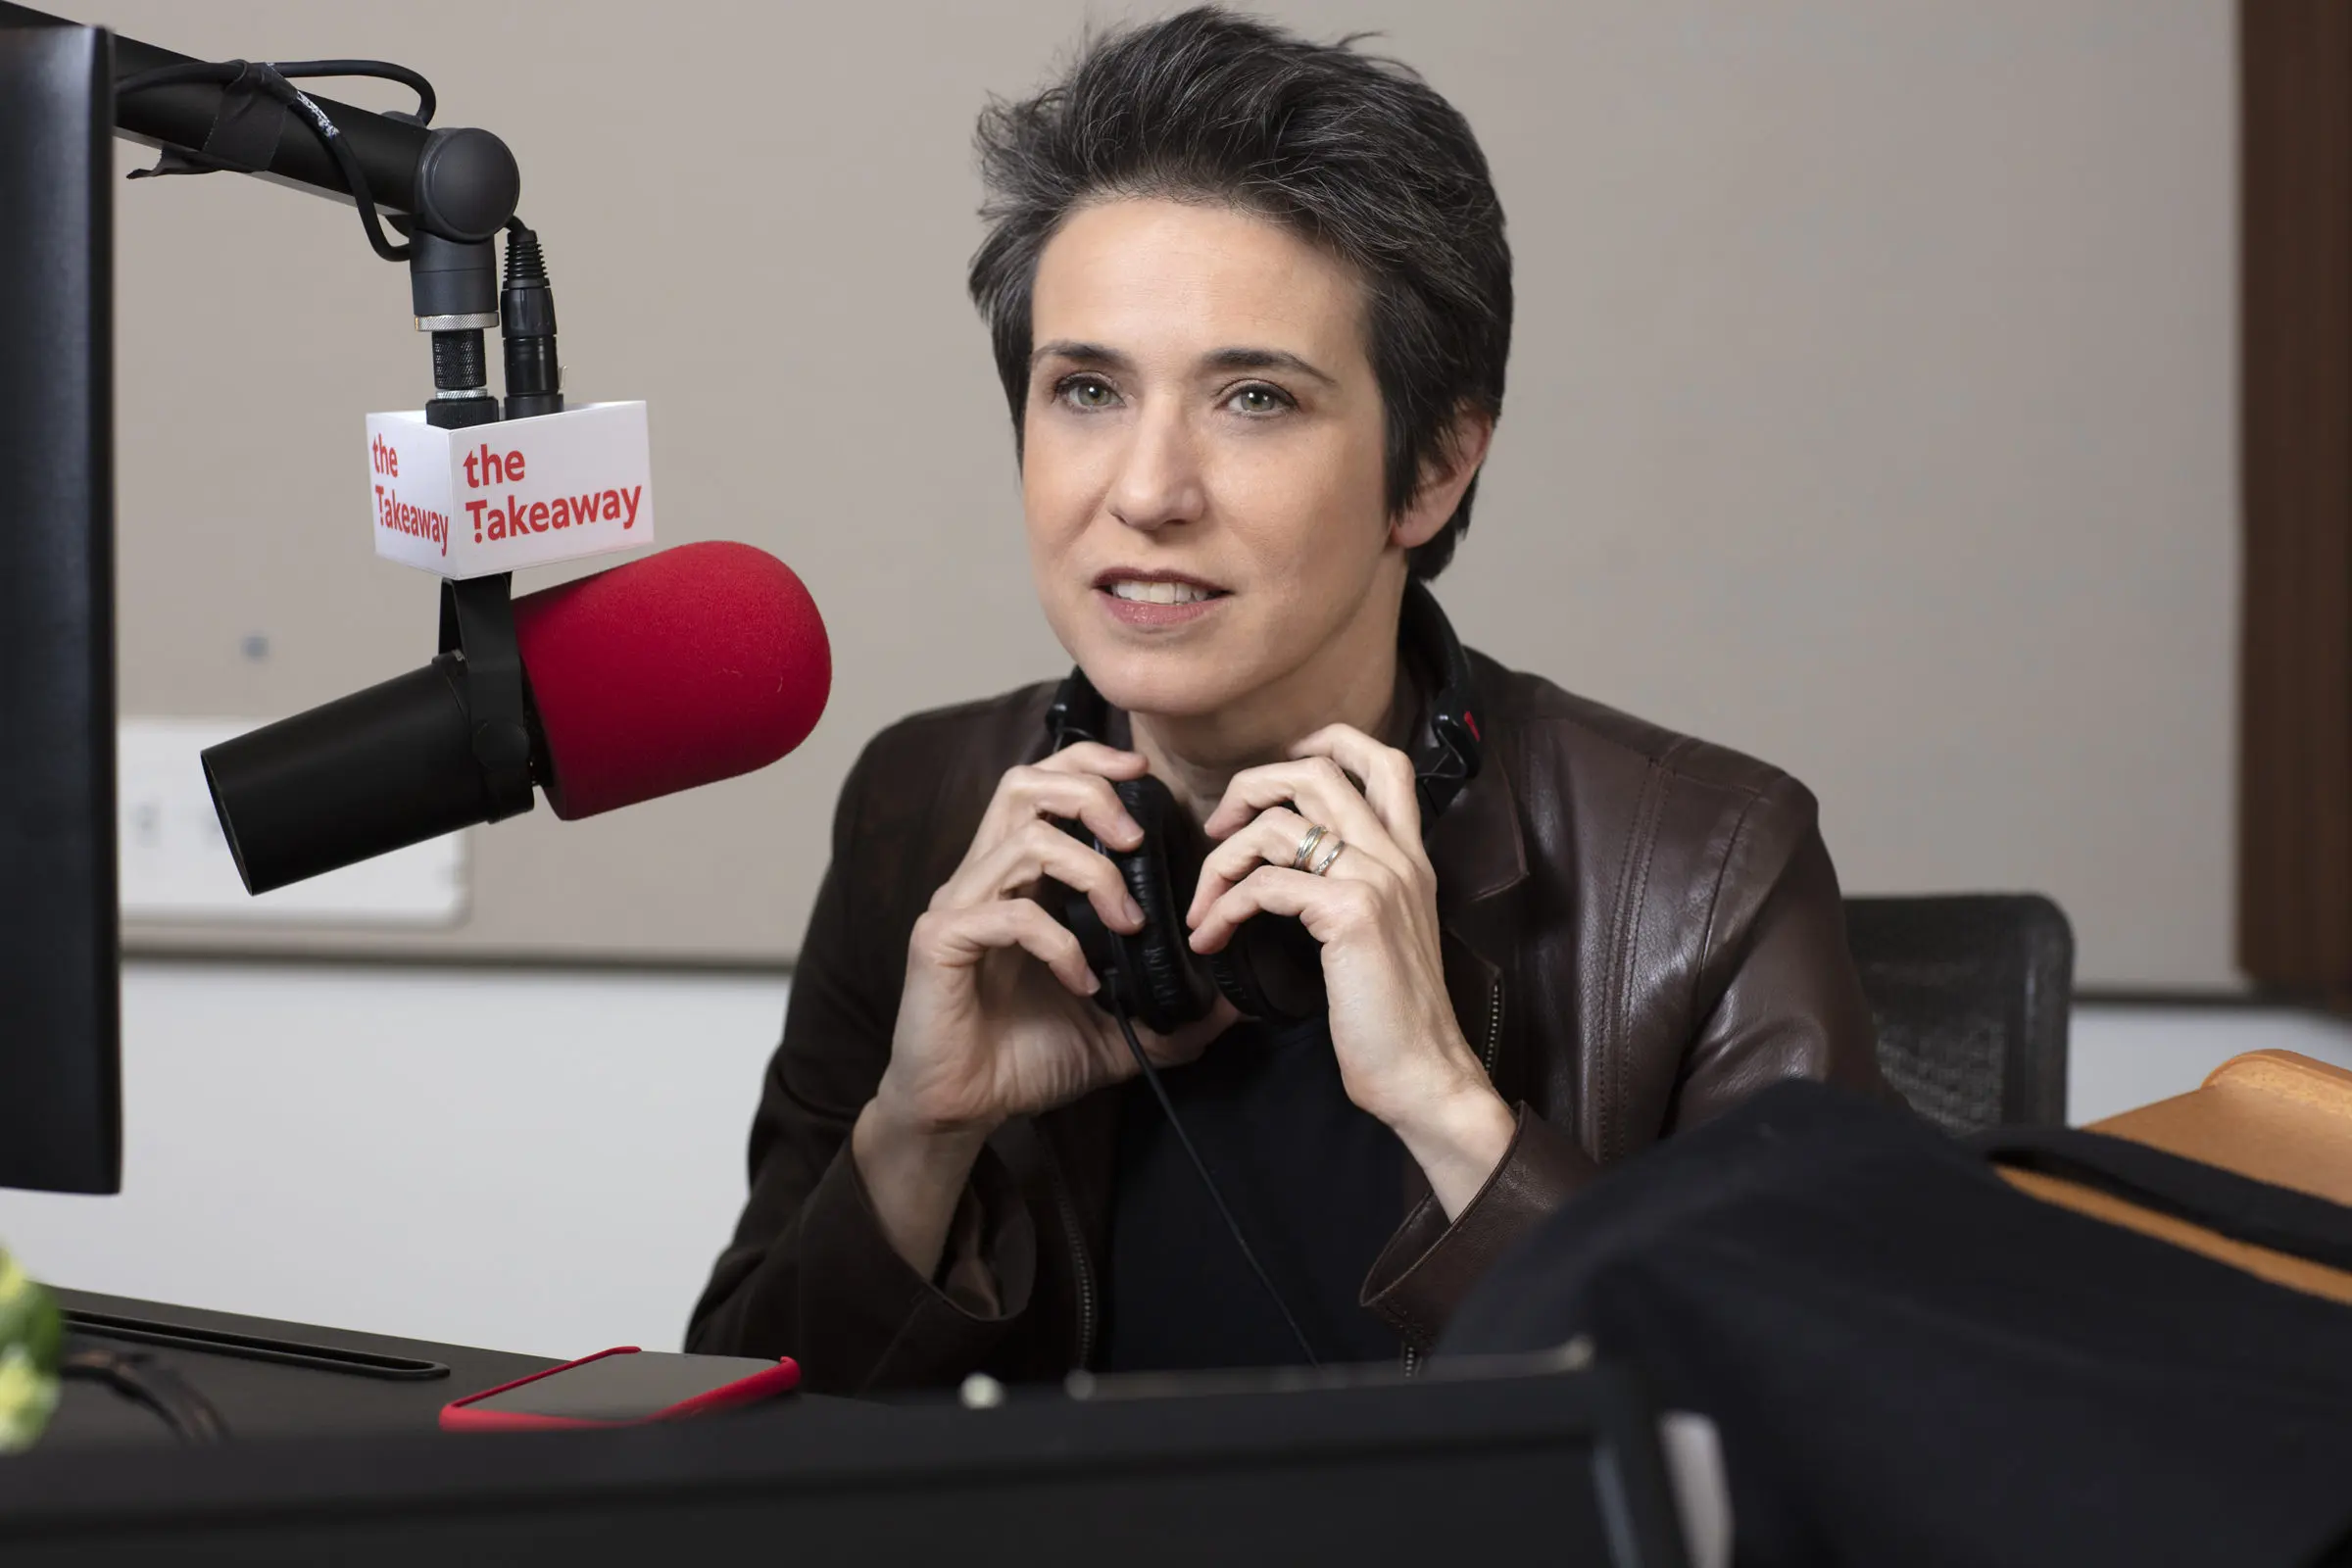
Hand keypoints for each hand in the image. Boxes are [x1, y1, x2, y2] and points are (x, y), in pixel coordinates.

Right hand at [858, 742, 1235, 1275]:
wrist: (960, 1111)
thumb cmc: (1024, 1058)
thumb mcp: (1117, 1031)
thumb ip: (1171, 1012)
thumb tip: (1238, 1005)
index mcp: (1015, 878)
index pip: (1042, 783)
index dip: (1089, 763)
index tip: (1142, 777)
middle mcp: (981, 879)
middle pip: (1023, 784)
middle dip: (1089, 793)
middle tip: (1137, 839)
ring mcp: (958, 907)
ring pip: (1022, 839)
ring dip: (1090, 870)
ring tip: (1126, 921)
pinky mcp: (941, 944)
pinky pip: (1009, 915)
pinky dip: (1060, 941)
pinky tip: (1085, 982)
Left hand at [1187, 725, 1514, 1217]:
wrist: (1424, 1075)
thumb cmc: (1393, 1018)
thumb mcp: (1379, 937)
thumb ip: (1349, 892)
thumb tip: (1284, 874)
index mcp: (1410, 856)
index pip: (1383, 760)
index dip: (1324, 743)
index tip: (1272, 780)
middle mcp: (1399, 856)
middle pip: (1318, 771)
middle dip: (1251, 787)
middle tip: (1217, 832)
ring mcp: (1378, 879)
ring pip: (1280, 822)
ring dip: (1222, 859)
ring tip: (1204, 904)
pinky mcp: (1352, 913)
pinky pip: (1266, 883)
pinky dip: (1225, 905)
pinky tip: (1212, 937)